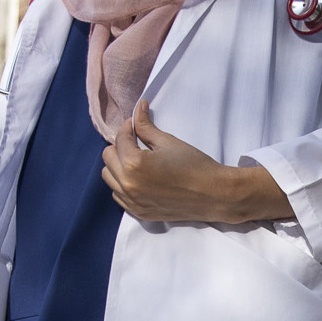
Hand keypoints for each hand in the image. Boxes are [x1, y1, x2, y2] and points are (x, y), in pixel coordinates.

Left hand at [102, 102, 295, 224]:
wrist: (213, 195)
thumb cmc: (194, 165)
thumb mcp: (168, 142)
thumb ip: (146, 126)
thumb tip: (137, 107)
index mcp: (133, 164)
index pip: (119, 139)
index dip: (129, 127)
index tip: (137, 124)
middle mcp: (128, 185)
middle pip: (108, 158)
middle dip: (120, 146)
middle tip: (137, 142)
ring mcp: (132, 202)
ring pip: (109, 178)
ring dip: (118, 165)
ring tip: (137, 160)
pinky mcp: (139, 213)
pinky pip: (118, 196)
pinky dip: (123, 184)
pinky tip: (140, 178)